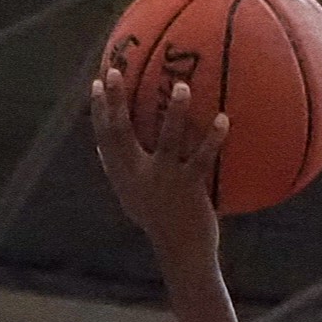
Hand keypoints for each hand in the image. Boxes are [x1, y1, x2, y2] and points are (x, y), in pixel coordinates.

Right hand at [90, 70, 226, 265]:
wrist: (181, 252)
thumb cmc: (158, 222)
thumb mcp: (130, 197)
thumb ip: (116, 171)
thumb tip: (100, 147)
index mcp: (123, 176)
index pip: (104, 137)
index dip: (99, 110)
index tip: (99, 82)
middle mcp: (138, 175)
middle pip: (122, 132)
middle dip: (117, 101)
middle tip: (117, 70)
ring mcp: (165, 180)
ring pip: (168, 139)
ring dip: (174, 111)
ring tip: (182, 85)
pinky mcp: (190, 187)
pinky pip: (203, 158)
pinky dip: (213, 138)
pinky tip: (223, 118)